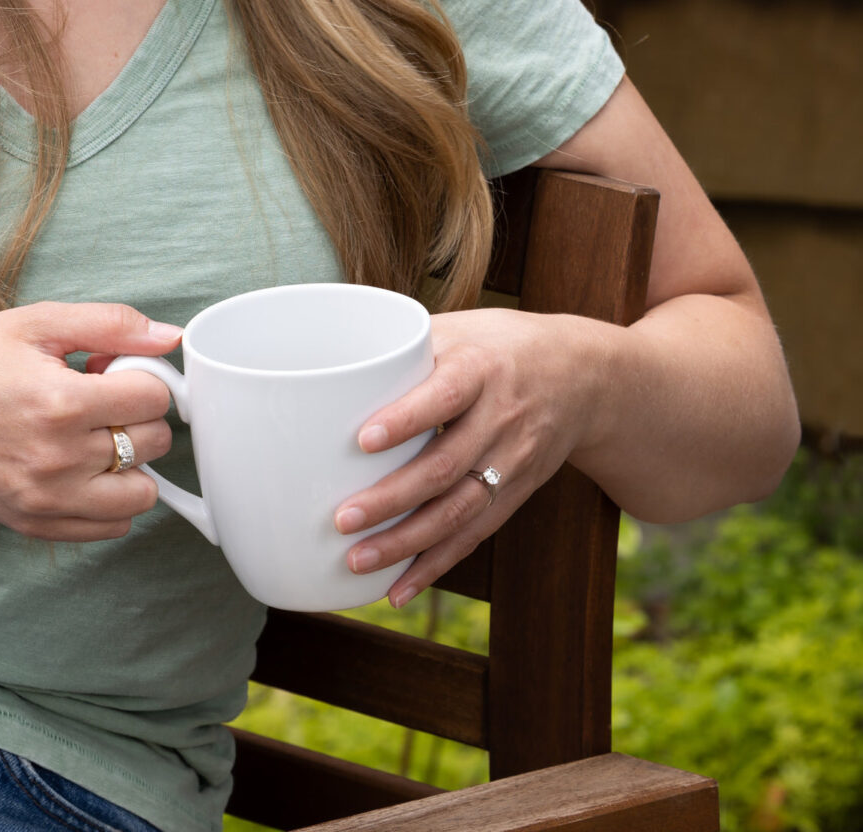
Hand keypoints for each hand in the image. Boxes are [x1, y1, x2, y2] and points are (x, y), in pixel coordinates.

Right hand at [0, 302, 179, 541]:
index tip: (112, 370)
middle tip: (97, 398)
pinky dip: (110, 498)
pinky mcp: (36, 524)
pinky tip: (81, 466)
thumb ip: (111, 324)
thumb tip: (171, 337)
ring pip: (142, 494)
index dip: (140, 375)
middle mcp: (58, 459)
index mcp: (61, 402)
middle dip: (137, 414)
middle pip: (153, 442)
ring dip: (131, 462)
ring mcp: (47, 499)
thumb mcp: (36, 323)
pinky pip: (112, 527)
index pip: (153, 396)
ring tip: (93, 436)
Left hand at [331, 307, 608, 606]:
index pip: (445, 396)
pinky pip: (474, 534)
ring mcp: (512, 462)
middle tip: (342, 519)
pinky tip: (398, 588)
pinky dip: (436, 564)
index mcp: (482, 369)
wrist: (584, 378)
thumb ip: (406, 346)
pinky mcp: (516, 494)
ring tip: (357, 560)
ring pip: (459, 511)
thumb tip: (332, 362)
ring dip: (407, 543)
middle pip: (446, 466)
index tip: (362, 439)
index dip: (406, 419)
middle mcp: (500, 419)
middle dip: (392, 498)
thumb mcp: (463, 329)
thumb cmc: (501, 345)